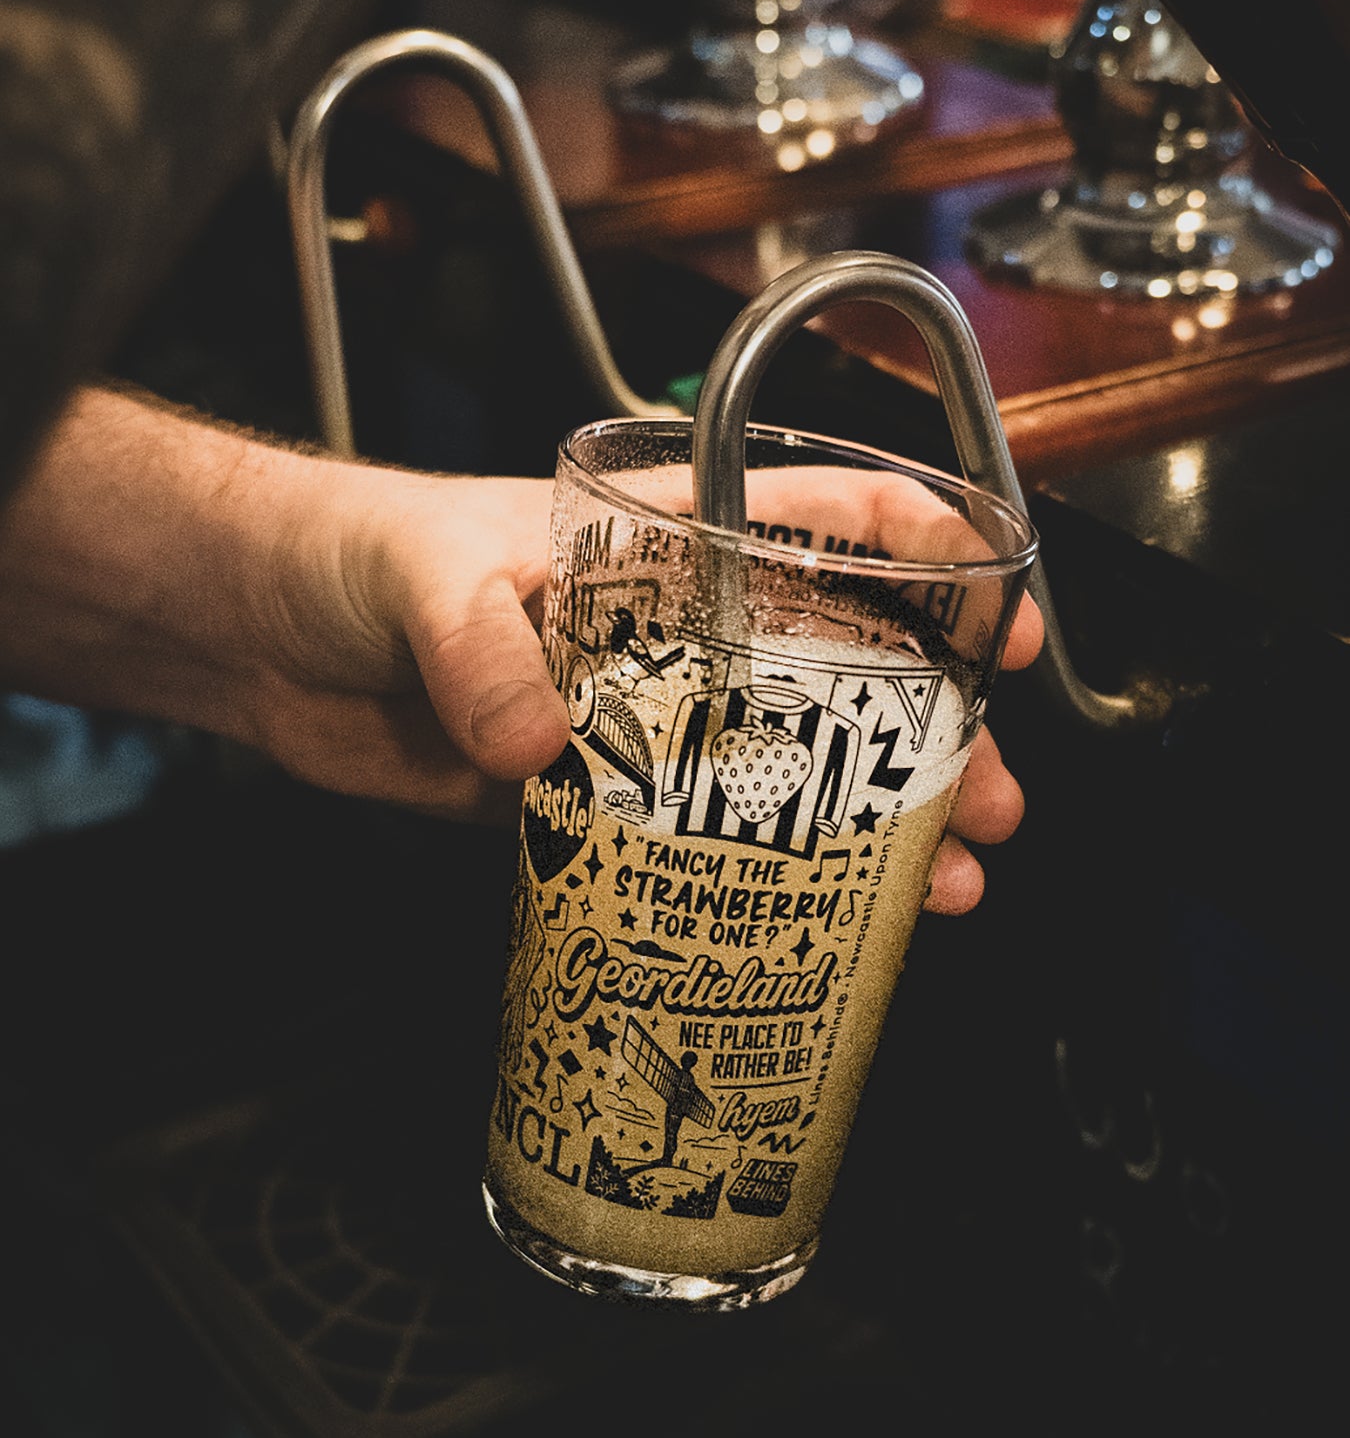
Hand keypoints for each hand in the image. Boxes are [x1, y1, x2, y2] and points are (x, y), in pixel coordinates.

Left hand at [0, 389, 1040, 907]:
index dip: (932, 561)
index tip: (1002, 623)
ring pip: (784, 766)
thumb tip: (539, 748)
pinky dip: (758, 876)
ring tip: (943, 878)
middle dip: (929, 732)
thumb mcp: (427, 579)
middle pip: (839, 669)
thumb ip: (484, 651)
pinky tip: (817, 914)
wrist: (262, 633)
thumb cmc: (350, 553)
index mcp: (661, 539)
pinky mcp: (584, 792)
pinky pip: (695, 836)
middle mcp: (672, 628)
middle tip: (989, 797)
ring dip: (870, 820)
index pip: (826, 523)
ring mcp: (636, 715)